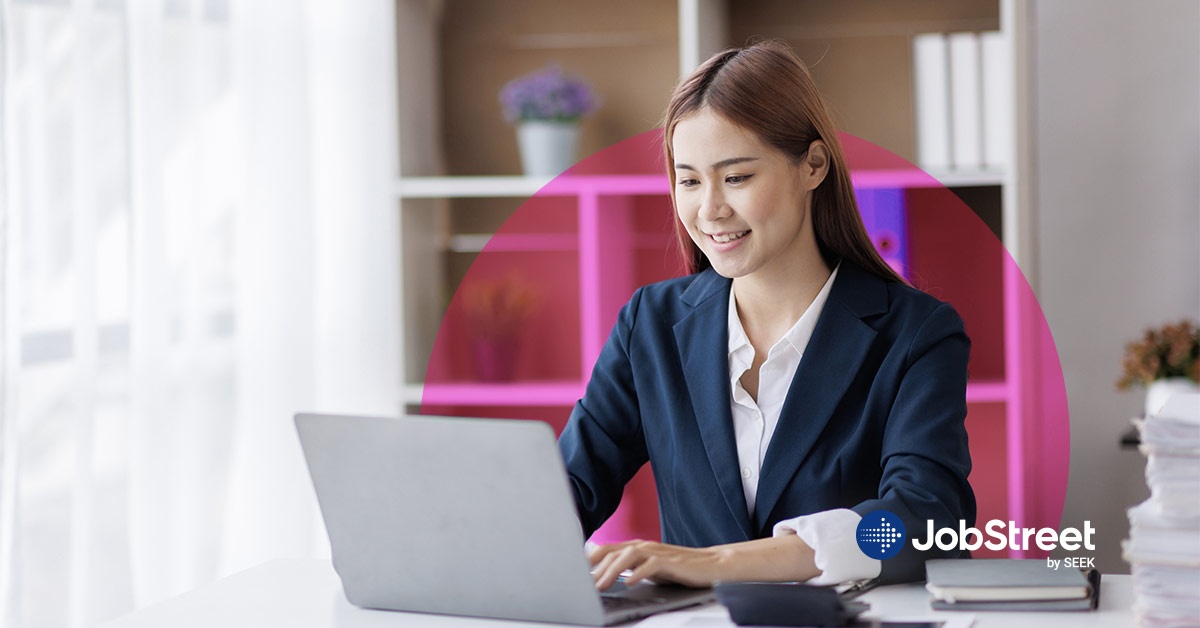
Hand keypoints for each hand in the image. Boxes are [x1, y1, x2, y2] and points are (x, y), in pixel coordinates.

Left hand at [587, 540, 721, 590]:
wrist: (712, 565)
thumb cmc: (680, 568)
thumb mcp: (650, 568)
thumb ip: (630, 567)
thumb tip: (608, 573)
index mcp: (638, 547)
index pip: (607, 549)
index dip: (589, 560)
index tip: (573, 572)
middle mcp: (645, 546)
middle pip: (614, 552)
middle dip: (596, 569)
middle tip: (582, 584)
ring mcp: (658, 553)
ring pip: (629, 556)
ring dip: (612, 571)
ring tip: (600, 585)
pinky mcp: (672, 562)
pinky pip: (652, 565)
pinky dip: (639, 573)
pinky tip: (630, 582)